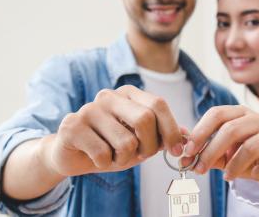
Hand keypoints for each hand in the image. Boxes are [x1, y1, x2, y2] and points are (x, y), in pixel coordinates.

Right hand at [44, 85, 184, 176]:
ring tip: (113, 156)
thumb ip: (163, 136)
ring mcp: (89, 109)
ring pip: (125, 142)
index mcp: (128, 94)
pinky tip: (96, 158)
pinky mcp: (72, 125)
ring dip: (124, 159)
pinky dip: (105, 163)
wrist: (71, 154)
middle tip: (142, 156)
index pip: (158, 104)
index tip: (176, 151)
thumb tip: (187, 135)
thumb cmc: (110, 146)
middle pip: (145, 119)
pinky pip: (103, 153)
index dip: (171, 129)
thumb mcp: (141, 141)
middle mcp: (108, 96)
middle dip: (150, 146)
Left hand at [183, 105, 258, 192]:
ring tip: (227, 177)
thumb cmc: (248, 158)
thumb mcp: (225, 154)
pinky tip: (255, 175)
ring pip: (250, 147)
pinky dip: (258, 173)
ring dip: (234, 166)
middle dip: (211, 151)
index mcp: (241, 113)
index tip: (188, 151)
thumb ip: (206, 151)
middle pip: (231, 130)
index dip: (200, 131)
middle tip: (199, 169)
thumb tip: (183, 154)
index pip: (217, 114)